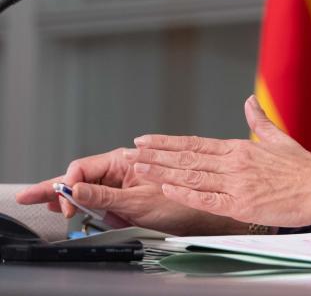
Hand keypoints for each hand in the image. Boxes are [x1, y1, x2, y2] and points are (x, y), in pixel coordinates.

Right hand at [14, 148, 236, 234]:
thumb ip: (105, 196)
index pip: (85, 167)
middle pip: (87, 175)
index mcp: (128, 161)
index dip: (70, 185)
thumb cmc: (187, 206)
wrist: (214, 213)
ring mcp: (133, 178)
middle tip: (33, 198)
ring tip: (75, 211)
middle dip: (63, 188)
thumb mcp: (138, 203)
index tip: (66, 205)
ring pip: (97, 189)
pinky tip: (94, 209)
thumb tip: (76, 187)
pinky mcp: (138, 192)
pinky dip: (101, 207)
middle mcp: (130, 165)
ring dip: (86, 202)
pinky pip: (112, 199)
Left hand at [127, 95, 310, 227]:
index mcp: (241, 147)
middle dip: (157, 155)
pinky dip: (185, 193)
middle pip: (188, 158)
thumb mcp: (279, 138)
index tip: (146, 140)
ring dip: (163, 171)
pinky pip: (207, 199)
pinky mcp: (241, 205)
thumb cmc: (303, 168)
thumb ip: (259, 121)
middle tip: (133, 152)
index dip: (168, 142)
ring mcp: (236, 183)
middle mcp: (235, 162)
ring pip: (192, 176)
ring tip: (139, 167)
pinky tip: (167, 189)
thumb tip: (248, 101)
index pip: (196, 143)